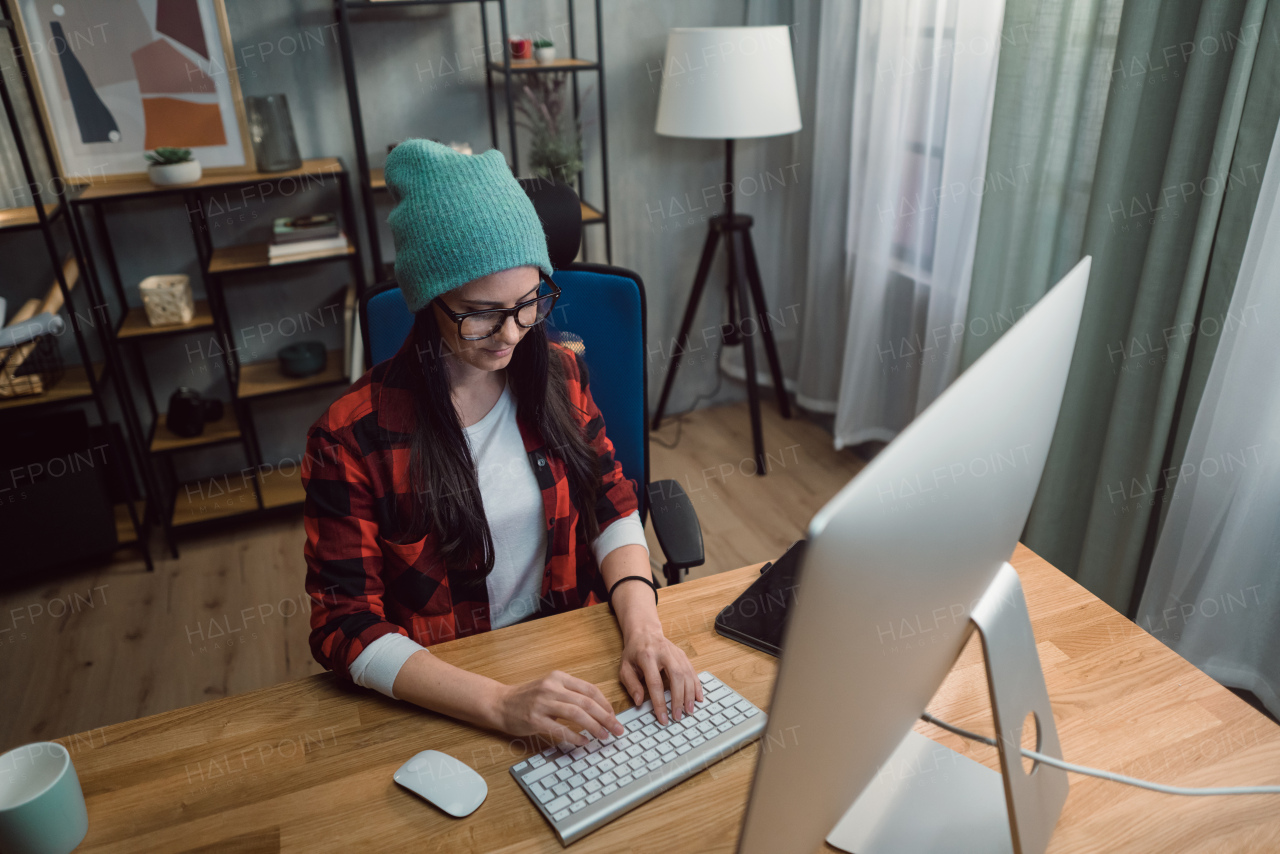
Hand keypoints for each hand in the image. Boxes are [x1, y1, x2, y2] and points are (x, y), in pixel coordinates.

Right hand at [494, 670, 624, 746]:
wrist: (499, 703)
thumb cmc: (527, 697)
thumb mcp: (550, 687)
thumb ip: (570, 694)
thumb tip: (598, 709)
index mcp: (558, 678)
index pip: (589, 689)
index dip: (605, 703)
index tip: (614, 716)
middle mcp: (552, 687)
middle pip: (587, 702)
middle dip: (606, 717)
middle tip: (617, 729)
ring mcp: (542, 703)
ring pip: (576, 714)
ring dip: (594, 726)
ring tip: (604, 736)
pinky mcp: (534, 719)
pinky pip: (560, 729)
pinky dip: (575, 737)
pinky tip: (584, 742)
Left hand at [618, 624, 702, 724]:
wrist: (644, 632)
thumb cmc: (633, 653)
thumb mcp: (625, 667)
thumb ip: (631, 685)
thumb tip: (639, 702)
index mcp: (647, 657)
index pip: (655, 683)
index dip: (659, 702)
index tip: (663, 718)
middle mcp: (663, 653)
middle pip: (675, 677)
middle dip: (678, 699)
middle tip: (678, 716)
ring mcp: (675, 653)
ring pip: (686, 674)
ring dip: (690, 694)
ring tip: (689, 711)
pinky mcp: (683, 655)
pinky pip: (692, 671)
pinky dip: (697, 685)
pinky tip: (698, 698)